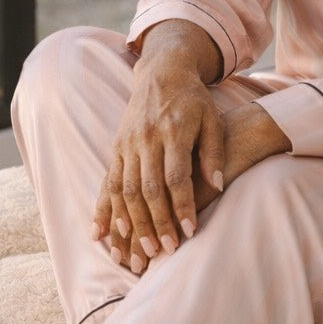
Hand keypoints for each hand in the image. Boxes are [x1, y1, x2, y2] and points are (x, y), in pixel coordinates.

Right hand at [98, 96, 291, 275]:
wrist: (163, 71)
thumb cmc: (194, 100)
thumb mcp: (212, 120)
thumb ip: (213, 153)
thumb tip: (217, 186)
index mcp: (172, 132)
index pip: (176, 177)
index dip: (182, 206)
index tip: (190, 232)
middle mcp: (146, 139)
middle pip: (148, 188)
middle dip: (156, 223)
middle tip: (166, 251)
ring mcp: (127, 143)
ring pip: (125, 190)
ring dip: (131, 223)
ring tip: (140, 252)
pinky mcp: (117, 147)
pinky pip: (108, 183)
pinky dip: (105, 210)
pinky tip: (104, 233)